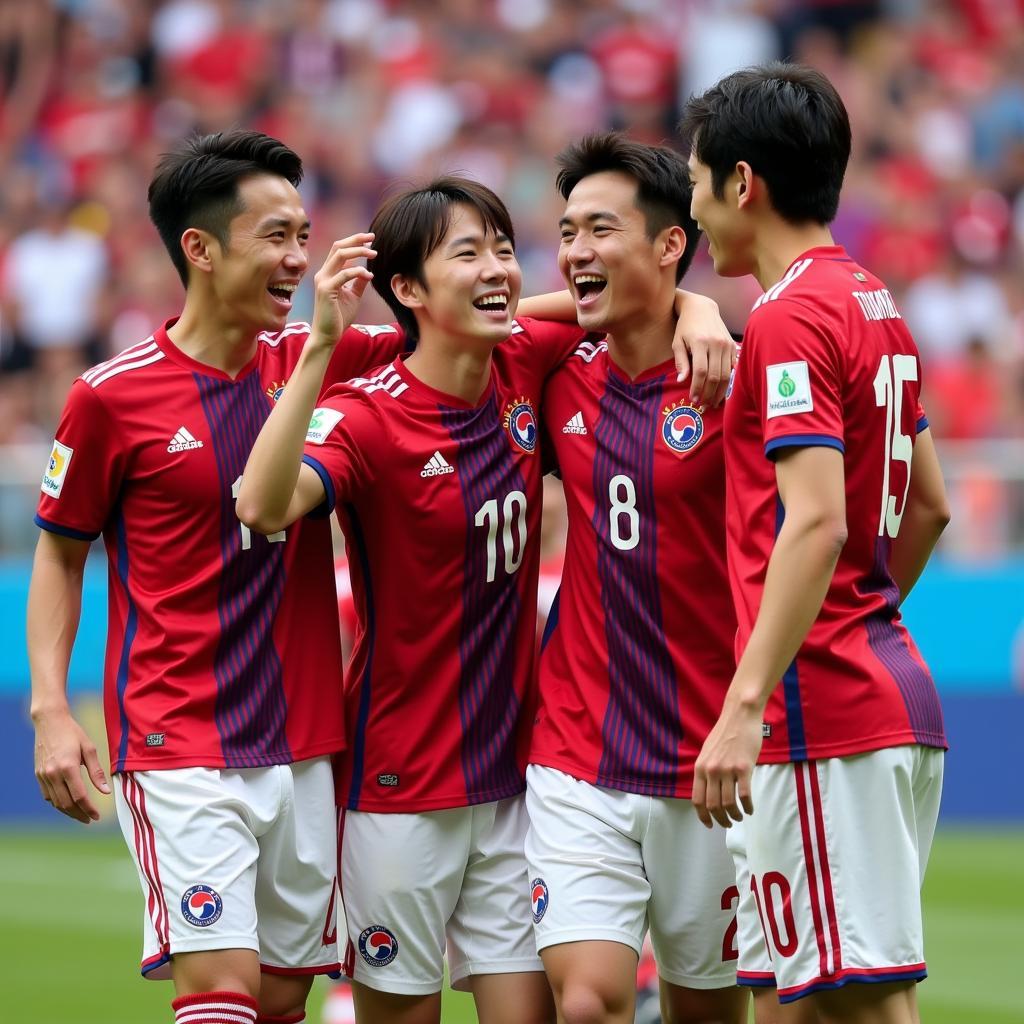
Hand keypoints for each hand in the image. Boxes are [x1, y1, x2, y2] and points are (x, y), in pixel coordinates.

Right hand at [34, 708, 110, 823]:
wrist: (50, 721)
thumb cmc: (73, 733)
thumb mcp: (89, 749)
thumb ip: (97, 772)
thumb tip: (106, 792)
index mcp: (68, 767)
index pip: (79, 796)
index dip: (89, 809)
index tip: (97, 816)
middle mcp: (53, 774)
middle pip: (66, 803)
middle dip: (79, 814)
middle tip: (90, 819)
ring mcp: (43, 775)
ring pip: (55, 802)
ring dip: (68, 812)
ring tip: (81, 815)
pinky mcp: (38, 774)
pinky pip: (47, 795)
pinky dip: (57, 803)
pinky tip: (67, 804)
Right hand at [310, 233, 375, 347]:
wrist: (328, 335)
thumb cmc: (339, 317)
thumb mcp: (353, 296)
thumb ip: (358, 282)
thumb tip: (367, 271)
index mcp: (328, 273)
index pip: (339, 250)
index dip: (354, 241)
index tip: (370, 239)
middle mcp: (323, 274)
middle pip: (338, 246)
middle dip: (356, 239)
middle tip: (373, 237)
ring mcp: (323, 281)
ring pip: (340, 255)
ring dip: (359, 251)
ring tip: (374, 253)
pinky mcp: (326, 290)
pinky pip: (344, 274)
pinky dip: (358, 271)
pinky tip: (369, 275)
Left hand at [672, 290, 736, 407]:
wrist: (702, 309)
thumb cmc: (685, 327)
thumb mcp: (677, 342)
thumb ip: (680, 362)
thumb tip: (682, 381)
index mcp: (701, 342)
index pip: (701, 371)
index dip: (698, 388)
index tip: (694, 399)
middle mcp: (716, 343)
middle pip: (715, 376)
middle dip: (710, 394)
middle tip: (704, 406)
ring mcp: (727, 345)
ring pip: (726, 374)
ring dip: (720, 392)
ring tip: (713, 403)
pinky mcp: (733, 346)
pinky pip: (733, 368)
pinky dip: (729, 382)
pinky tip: (723, 392)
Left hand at [692, 699, 762, 827]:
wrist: (740, 715)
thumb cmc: (726, 733)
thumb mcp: (708, 752)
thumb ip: (706, 770)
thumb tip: (708, 791)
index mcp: (700, 767)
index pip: (697, 800)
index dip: (703, 816)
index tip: (710, 824)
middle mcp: (711, 770)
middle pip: (713, 806)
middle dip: (721, 820)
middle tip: (728, 823)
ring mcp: (727, 770)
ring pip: (729, 804)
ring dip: (735, 816)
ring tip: (740, 817)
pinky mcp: (744, 768)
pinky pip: (745, 796)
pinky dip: (748, 807)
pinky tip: (750, 809)